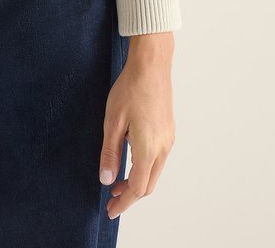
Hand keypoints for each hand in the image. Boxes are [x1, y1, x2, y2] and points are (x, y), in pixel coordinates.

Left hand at [99, 32, 174, 220]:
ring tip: (117, 182)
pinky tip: (130, 160)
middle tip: (111, 200)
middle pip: (149, 184)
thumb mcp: (112, 122)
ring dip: (137, 181)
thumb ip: (110, 153)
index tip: (111, 210)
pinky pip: (158, 158)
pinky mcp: (168, 130)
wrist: (151, 65)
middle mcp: (163, 147)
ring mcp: (168, 139)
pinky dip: (144, 167)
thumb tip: (106, 179)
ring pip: (154, 172)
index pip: (138, 188)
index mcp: (148, 148)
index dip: (124, 202)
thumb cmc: (131, 88)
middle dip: (130, 195)